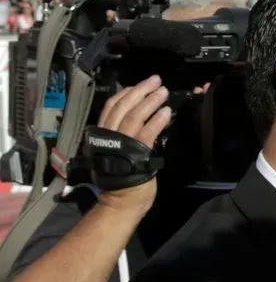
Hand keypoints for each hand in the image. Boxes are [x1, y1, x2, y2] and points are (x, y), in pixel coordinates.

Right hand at [94, 75, 172, 215]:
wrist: (121, 202)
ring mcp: (120, 143)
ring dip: (150, 101)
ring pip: (134, 115)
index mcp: (102, 135)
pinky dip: (156, 120)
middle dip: (140, 91)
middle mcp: (108, 136)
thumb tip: (141, 121)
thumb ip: (126, 137)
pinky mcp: (135, 153)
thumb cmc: (123, 180)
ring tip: (163, 92)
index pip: (112, 107)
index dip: (126, 94)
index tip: (139, 85)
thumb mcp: (119, 152)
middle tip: (156, 80)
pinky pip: (146, 132)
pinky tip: (166, 112)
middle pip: (123, 106)